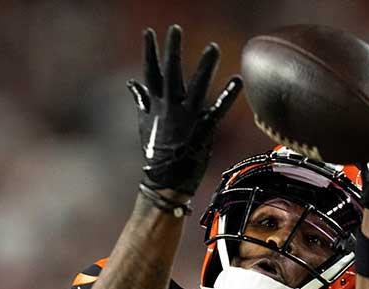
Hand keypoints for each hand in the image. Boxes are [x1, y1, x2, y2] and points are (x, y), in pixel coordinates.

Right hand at [127, 25, 241, 196]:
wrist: (164, 180)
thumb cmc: (154, 152)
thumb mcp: (143, 124)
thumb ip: (141, 100)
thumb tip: (131, 84)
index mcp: (156, 104)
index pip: (151, 72)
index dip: (150, 51)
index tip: (149, 32)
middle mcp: (170, 108)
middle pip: (171, 72)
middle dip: (173, 49)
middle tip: (175, 29)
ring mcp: (186, 118)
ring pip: (196, 86)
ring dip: (205, 66)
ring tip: (213, 47)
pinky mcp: (203, 129)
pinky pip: (217, 109)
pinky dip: (227, 95)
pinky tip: (237, 80)